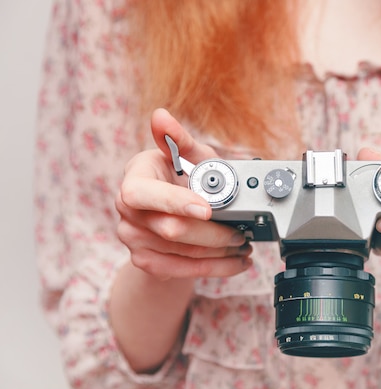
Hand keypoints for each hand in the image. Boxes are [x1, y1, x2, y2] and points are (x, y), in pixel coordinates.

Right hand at [115, 108, 251, 279]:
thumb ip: (178, 139)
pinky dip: (216, 268)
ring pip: (183, 254)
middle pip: (172, 230)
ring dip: (220, 253)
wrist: (168, 214)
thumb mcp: (187, 156)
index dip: (175, 203)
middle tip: (243, 231)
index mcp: (134, 180)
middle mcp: (127, 212)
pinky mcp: (145, 262)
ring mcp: (133, 240)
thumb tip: (160, 116)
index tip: (207, 209)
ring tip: (245, 245)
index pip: (143, 195)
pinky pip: (183, 271)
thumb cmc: (180, 177)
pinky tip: (236, 262)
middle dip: (214, 233)